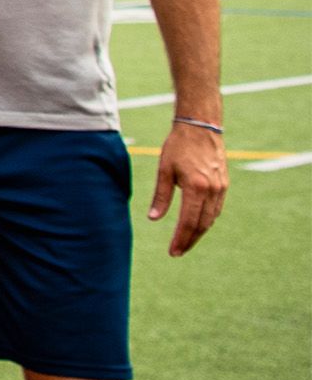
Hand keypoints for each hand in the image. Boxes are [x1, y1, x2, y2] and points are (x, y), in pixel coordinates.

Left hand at [151, 119, 226, 255]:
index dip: (181, 239)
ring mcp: (221, 187)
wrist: (201, 127)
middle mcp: (212, 190)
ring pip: (211, 218)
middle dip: (190, 240)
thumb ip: (161, 196)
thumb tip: (154, 218)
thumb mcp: (164, 170)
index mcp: (196, 187)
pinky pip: (216, 208)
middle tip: (178, 252)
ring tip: (186, 241)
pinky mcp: (224, 184)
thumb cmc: (178, 147)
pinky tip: (197, 225)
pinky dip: (207, 219)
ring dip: (199, 232)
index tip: (173, 251)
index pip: (188, 221)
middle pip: (202, 224)